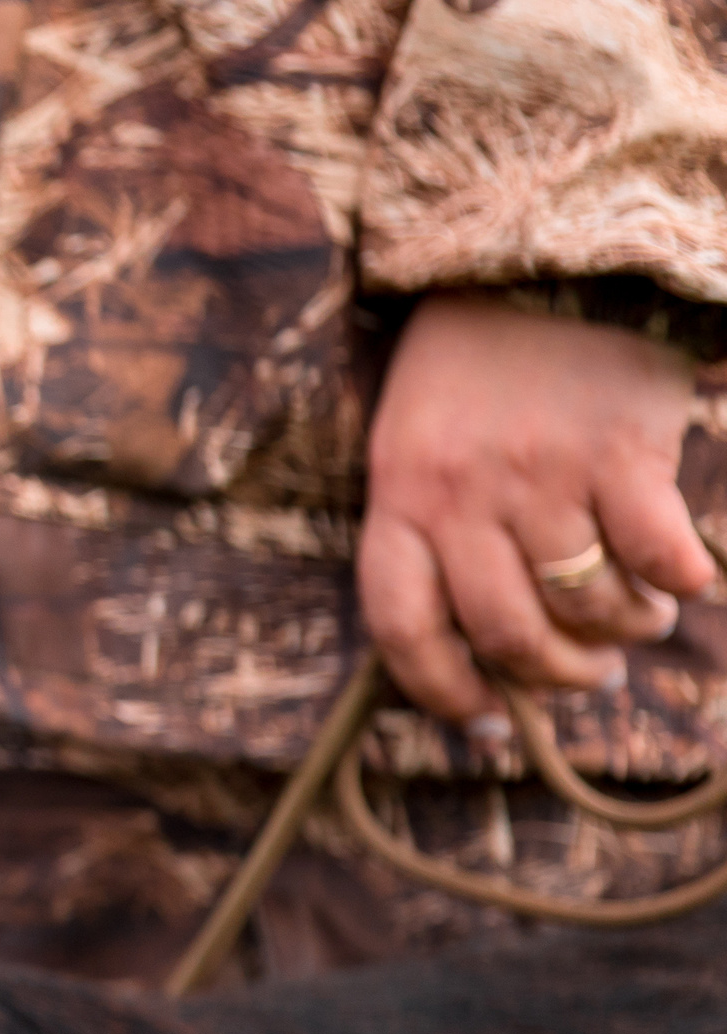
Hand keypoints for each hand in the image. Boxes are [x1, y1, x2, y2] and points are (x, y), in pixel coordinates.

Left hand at [357, 291, 717, 733]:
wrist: (537, 253)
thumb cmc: (470, 368)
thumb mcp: (413, 446)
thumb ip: (430, 533)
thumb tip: (474, 648)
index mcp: (398, 500)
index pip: (402, 630)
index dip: (443, 693)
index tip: (486, 725)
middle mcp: (461, 496)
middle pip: (508, 634)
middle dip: (556, 676)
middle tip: (591, 676)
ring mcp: (539, 473)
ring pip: (585, 603)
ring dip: (624, 630)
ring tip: (643, 621)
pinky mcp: (618, 445)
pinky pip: (655, 550)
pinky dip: (680, 580)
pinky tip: (690, 579)